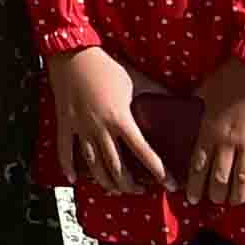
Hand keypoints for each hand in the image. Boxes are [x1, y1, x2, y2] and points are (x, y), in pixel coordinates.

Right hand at [49, 47, 172, 196]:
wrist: (73, 54)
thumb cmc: (106, 66)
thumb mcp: (136, 79)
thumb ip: (157, 92)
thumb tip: (179, 98)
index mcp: (121, 118)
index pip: (143, 151)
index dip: (158, 170)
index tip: (169, 183)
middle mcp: (101, 128)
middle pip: (117, 167)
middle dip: (130, 184)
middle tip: (140, 190)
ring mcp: (81, 128)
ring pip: (93, 165)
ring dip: (106, 182)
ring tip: (116, 189)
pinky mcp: (65, 124)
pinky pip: (65, 151)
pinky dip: (68, 167)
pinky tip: (74, 180)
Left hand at [187, 59, 244, 204]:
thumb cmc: (230, 75)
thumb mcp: (204, 91)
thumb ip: (195, 108)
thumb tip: (181, 111)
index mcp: (209, 129)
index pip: (198, 166)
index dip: (195, 185)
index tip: (193, 199)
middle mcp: (228, 140)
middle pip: (220, 178)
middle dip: (216, 195)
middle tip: (215, 202)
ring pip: (243, 179)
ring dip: (238, 195)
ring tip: (235, 202)